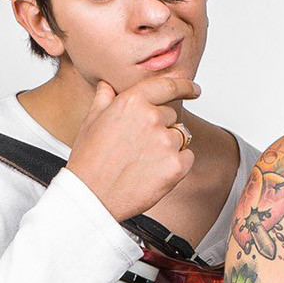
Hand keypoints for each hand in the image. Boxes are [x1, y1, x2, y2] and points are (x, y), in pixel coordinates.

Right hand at [65, 77, 200, 219]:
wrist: (92, 197)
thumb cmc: (89, 161)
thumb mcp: (91, 121)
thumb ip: (105, 98)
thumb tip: (109, 85)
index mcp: (132, 102)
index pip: (168, 86)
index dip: (185, 86)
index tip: (194, 89)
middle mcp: (152, 118)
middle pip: (171, 116)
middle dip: (159, 127)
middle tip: (137, 147)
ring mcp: (166, 142)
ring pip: (179, 137)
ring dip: (167, 146)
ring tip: (142, 161)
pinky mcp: (176, 165)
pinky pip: (187, 157)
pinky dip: (176, 164)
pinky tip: (153, 172)